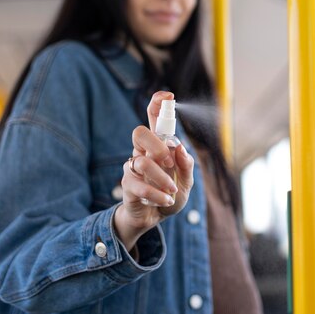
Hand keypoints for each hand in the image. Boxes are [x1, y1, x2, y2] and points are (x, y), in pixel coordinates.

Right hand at [114, 91, 193, 250]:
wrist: (154, 218)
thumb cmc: (170, 194)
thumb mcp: (187, 182)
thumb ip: (186, 166)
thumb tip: (180, 148)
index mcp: (159, 146)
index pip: (154, 118)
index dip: (158, 104)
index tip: (168, 95)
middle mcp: (143, 152)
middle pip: (139, 132)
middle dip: (156, 145)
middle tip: (169, 161)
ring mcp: (132, 167)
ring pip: (141, 161)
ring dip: (162, 178)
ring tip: (172, 191)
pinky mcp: (127, 185)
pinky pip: (139, 185)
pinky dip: (156, 194)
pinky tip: (165, 200)